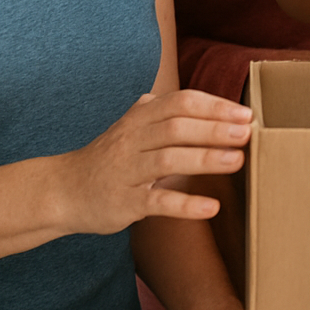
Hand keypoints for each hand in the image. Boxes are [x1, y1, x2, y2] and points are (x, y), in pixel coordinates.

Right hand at [59, 89, 252, 234]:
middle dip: (214, 129)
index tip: (245, 113)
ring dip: (204, 159)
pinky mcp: (123, 202)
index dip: (214, 106)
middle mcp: (132, 139)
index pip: (180, 102)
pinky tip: (210, 207)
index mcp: (139, 117)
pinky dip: (184, 204)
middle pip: (177, 127)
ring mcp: (126, 171)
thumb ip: (162, 113)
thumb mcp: (132, 127)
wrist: (62, 191)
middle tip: (247, 133)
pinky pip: (156, 201)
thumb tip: (200, 102)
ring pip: (167, 160)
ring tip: (237, 161)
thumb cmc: (109, 158)